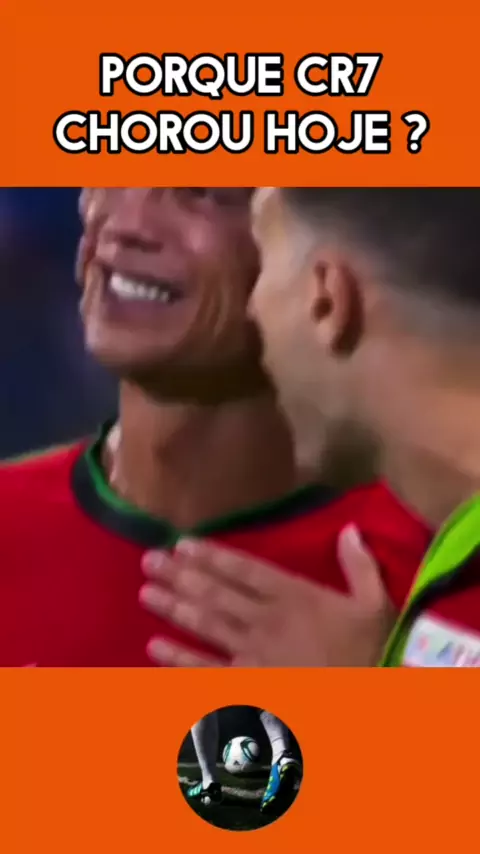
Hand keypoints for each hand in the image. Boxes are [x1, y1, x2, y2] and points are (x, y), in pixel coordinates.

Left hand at [139, 525, 396, 666]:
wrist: (372, 702)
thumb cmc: (373, 653)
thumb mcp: (375, 605)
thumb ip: (359, 565)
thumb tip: (350, 527)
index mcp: (295, 596)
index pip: (244, 570)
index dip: (212, 555)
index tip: (182, 544)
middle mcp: (267, 619)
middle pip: (216, 593)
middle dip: (181, 575)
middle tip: (149, 561)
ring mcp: (254, 654)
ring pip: (207, 625)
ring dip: (174, 607)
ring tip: (146, 593)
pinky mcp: (248, 685)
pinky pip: (207, 671)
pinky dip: (179, 659)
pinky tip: (154, 647)